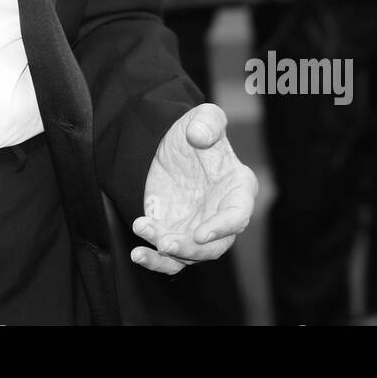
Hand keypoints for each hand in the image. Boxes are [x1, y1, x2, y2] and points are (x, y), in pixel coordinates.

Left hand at [132, 104, 257, 274]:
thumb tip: (199, 135)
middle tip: (166, 243)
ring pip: (190, 255)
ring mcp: (200, 229)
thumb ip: (208, 121)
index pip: (238, 214)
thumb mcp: (203, 117)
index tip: (200, 233)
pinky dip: (154, 260)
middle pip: (215, 246)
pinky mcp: (177, 235)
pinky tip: (138, 254)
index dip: (223, 227)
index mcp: (238, 189)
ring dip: (168, 254)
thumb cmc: (195, 130)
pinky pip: (169, 258)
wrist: (168, 144)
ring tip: (144, 237)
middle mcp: (222, 215)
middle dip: (191, 249)